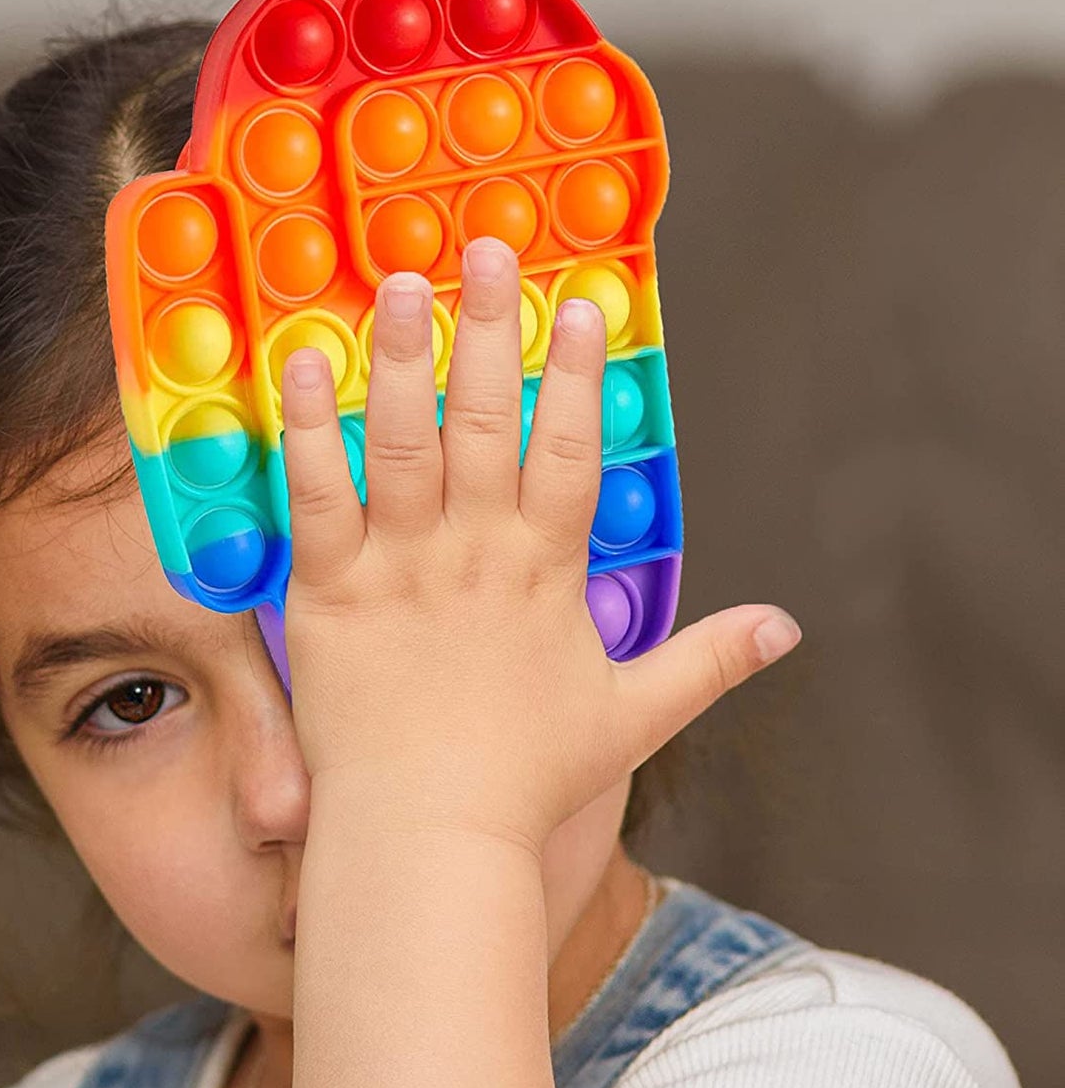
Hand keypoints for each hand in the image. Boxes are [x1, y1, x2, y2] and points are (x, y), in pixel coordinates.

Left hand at [277, 236, 801, 856]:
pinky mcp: (330, 593)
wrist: (430, 839)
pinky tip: (299, 363)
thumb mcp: (634, 718)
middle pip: (487, 420)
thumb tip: (788, 627)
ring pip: (402, 440)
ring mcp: (399, 567)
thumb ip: (707, 661)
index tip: (583, 303)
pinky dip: (307, 428)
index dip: (579, 372)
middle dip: (491, 329)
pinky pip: (318, 494)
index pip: (571, 449)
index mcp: (545, 571)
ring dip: (402, 355)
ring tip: (398, 278)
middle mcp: (475, 551)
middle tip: (487, 247)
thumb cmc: (526, 781)